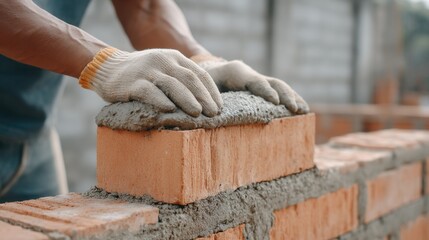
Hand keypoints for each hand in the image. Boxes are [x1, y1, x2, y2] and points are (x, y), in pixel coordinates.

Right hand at [79, 48, 222, 116]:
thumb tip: (205, 102)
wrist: (107, 68)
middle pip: (189, 79)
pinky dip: (160, 101)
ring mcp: (147, 71)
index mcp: (174, 57)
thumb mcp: (164, 68)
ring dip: (187, 100)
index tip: (219, 107)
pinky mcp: (133, 83)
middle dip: (204, 97)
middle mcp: (163, 61)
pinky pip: (149, 92)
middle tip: (213, 113)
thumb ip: (181, 78)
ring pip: (172, 85)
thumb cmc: (142, 74)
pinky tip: (170, 111)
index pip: (199, 74)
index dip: (211, 91)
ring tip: (198, 114)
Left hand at [191, 55, 309, 113]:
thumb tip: (212, 117)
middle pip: (273, 82)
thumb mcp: (202, 88)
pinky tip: (302, 110)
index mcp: (236, 72)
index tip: (275, 102)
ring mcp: (259, 80)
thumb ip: (208, 99)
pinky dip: (292, 99)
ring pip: (280, 86)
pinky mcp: (262, 88)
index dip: (265, 91)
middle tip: (295, 109)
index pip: (255, 81)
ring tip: (304, 111)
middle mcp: (251, 74)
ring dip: (293, 98)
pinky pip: (280, 91)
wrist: (206, 72)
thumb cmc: (202, 83)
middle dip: (285, 95)